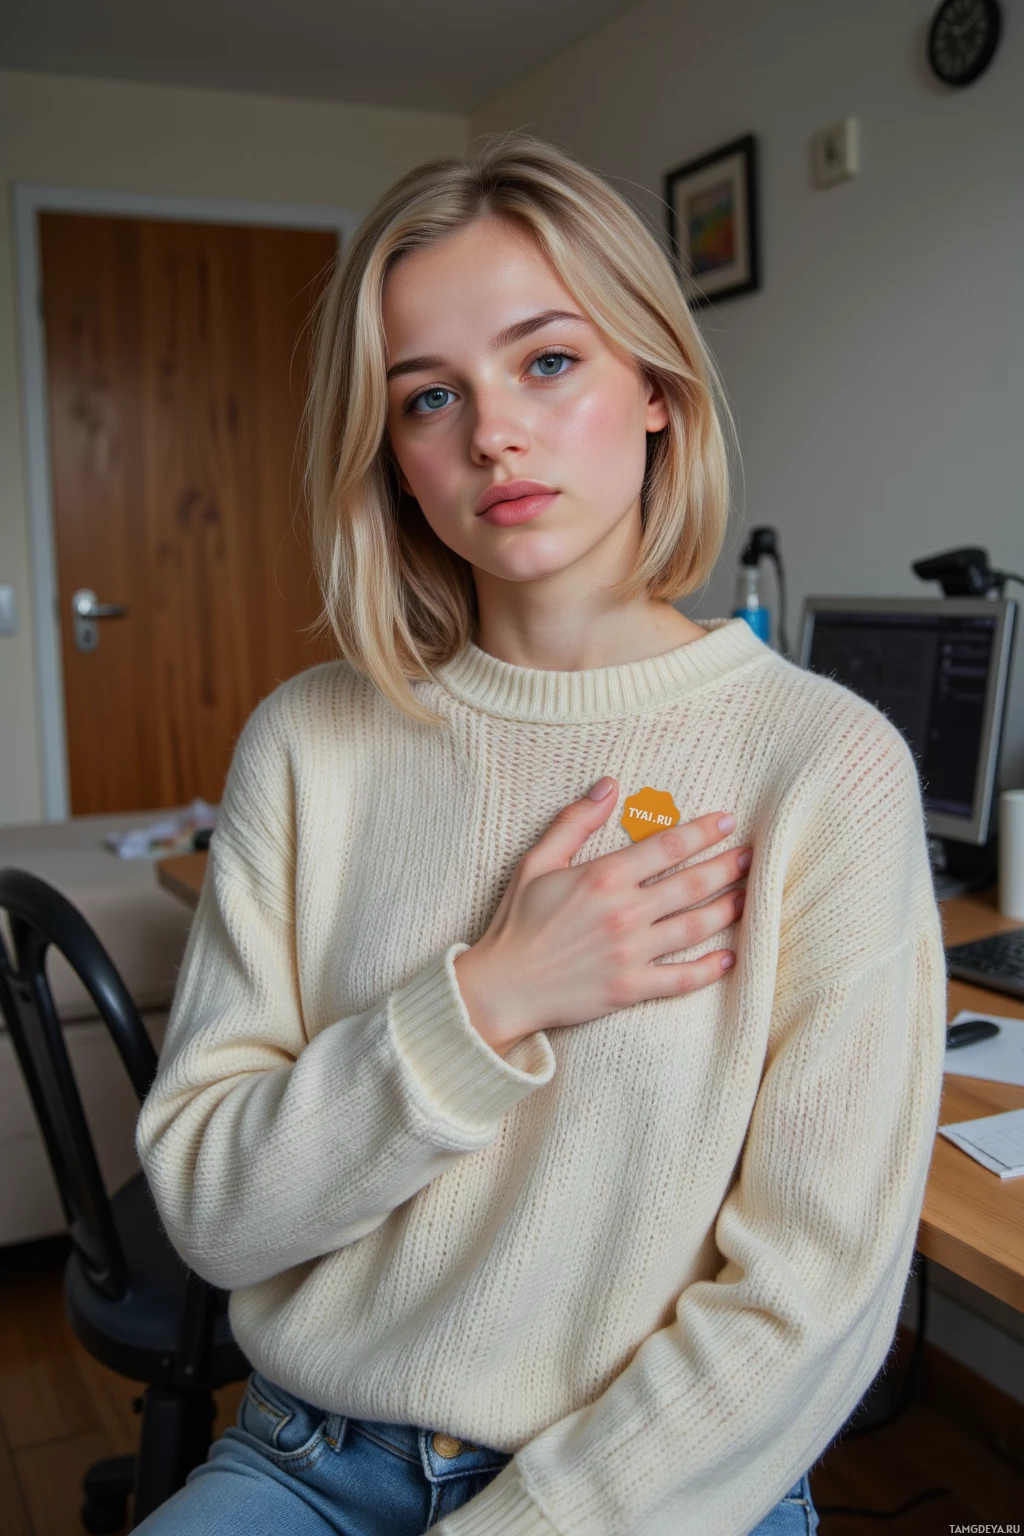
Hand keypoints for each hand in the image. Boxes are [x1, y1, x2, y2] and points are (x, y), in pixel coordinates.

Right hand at [454, 777, 748, 1055]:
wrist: (502, 986)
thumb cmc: (517, 922)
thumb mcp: (537, 862)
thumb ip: (575, 822)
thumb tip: (609, 785)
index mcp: (603, 877)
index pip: (667, 846)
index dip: (703, 832)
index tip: (728, 822)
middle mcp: (624, 912)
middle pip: (691, 884)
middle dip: (727, 867)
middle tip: (752, 856)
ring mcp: (631, 953)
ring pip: (695, 927)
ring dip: (727, 909)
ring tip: (749, 896)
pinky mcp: (630, 988)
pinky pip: (682, 979)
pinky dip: (710, 969)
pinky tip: (730, 958)